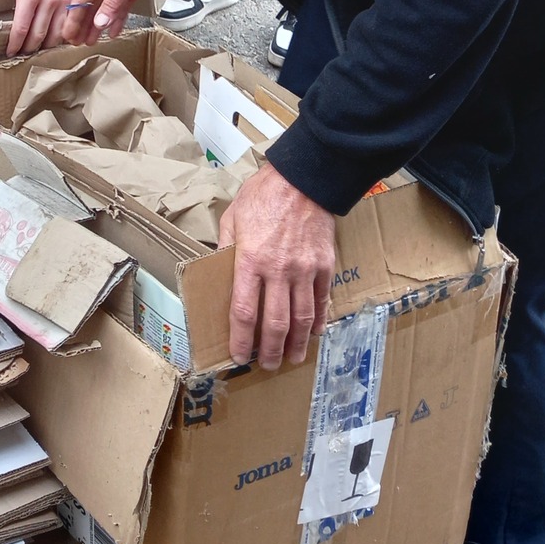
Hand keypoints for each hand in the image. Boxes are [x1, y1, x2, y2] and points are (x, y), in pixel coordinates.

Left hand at [0, 0, 76, 55]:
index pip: (22, 29)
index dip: (14, 44)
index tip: (10, 51)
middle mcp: (49, 0)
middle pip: (39, 36)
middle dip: (28, 49)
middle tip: (21, 54)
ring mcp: (63, 0)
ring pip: (56, 34)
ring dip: (45, 45)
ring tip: (35, 48)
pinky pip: (68, 24)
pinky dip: (61, 34)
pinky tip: (52, 37)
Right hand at [62, 0, 173, 43]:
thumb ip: (113, 2)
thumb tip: (100, 21)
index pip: (81, 0)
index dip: (73, 18)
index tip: (68, 33)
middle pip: (90, 6)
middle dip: (82, 25)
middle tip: (76, 41)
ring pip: (104, 10)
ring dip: (97, 25)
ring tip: (90, 39)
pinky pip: (120, 8)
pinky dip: (116, 20)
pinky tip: (113, 30)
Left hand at [218, 161, 336, 369]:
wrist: (303, 178)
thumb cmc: (263, 195)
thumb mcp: (232, 217)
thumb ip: (226, 248)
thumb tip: (219, 273)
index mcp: (251, 260)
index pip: (244, 311)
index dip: (241, 339)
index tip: (239, 356)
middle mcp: (278, 270)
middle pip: (275, 322)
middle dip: (271, 350)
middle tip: (268, 364)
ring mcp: (305, 270)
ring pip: (302, 318)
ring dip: (297, 343)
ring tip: (292, 358)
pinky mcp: (325, 265)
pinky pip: (322, 300)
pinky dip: (318, 320)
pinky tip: (313, 333)